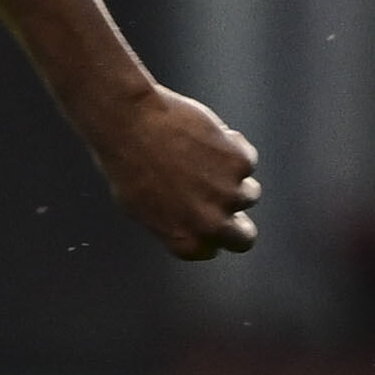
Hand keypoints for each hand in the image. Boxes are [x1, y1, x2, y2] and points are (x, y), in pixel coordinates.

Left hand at [80, 80, 260, 258]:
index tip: (204, 217)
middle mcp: (212, 225)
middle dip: (238, 223)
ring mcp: (231, 194)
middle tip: (225, 201)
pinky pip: (246, 159)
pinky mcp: (241, 163)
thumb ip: (172, 223)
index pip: (212, 249)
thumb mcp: (139, 208)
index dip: (208, 232)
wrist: (130, 125)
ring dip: (232, 179)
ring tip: (200, 158)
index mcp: (184, 242)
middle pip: (243, 238)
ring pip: (249, 193)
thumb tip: (190, 223)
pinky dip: (231, 148)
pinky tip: (203, 136)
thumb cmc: (126, 163)